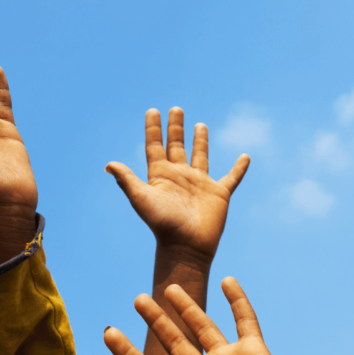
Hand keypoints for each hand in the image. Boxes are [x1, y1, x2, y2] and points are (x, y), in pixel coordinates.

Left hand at [103, 278, 310, 354]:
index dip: (127, 352)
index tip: (108, 332)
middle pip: (172, 342)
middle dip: (155, 321)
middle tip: (138, 299)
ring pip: (202, 327)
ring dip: (187, 307)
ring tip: (170, 288)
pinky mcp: (252, 352)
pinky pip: (244, 320)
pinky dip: (237, 300)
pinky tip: (227, 280)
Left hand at [105, 108, 249, 261]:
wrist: (186, 245)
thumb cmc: (162, 224)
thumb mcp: (141, 198)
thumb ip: (126, 180)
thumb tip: (108, 165)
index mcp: (161, 175)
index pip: (155, 146)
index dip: (153, 129)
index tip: (153, 111)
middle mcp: (180, 176)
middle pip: (177, 146)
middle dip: (175, 128)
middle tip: (176, 109)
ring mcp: (200, 183)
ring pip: (200, 156)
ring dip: (200, 141)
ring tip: (199, 124)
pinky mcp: (219, 193)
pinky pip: (232, 177)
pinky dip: (239, 168)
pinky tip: (245, 157)